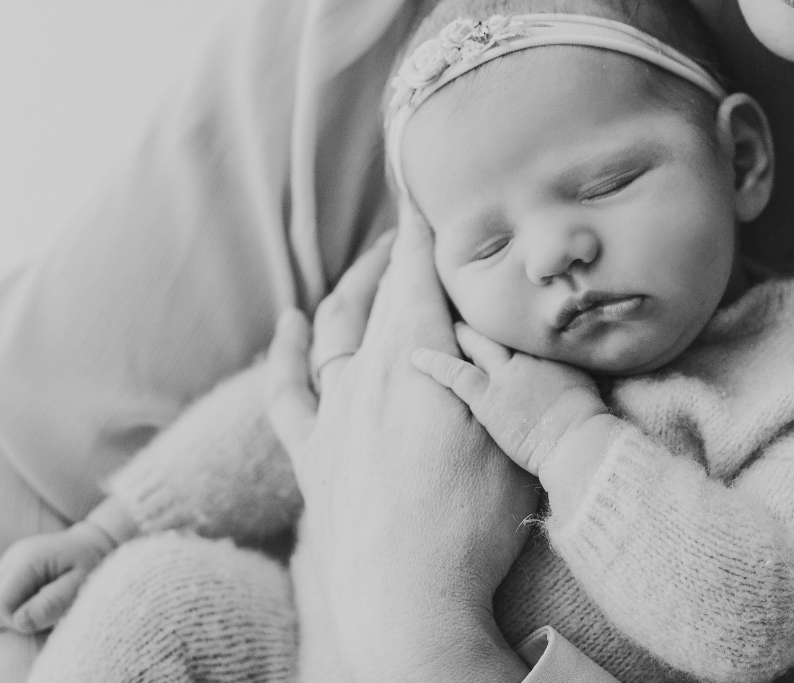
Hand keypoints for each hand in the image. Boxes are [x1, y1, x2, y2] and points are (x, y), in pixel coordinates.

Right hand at [0, 521, 117, 632]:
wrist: (95, 543)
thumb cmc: (92, 566)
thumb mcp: (80, 586)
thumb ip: (52, 604)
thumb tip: (19, 621)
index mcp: (28, 560)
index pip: (0, 605)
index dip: (18, 620)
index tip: (44, 616)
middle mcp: (13, 556)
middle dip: (13, 615)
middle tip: (44, 611)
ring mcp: (9, 557)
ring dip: (9, 608)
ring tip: (38, 603)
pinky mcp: (10, 562)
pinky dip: (8, 600)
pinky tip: (31, 597)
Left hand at [267, 208, 536, 682]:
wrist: (407, 602)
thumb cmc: (472, 521)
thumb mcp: (508, 426)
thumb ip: (495, 361)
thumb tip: (493, 312)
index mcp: (412, 355)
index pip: (418, 270)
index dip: (426, 226)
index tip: (431, 190)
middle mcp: (364, 372)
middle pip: (380, 293)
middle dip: (399, 253)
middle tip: (418, 227)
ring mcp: (333, 414)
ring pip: (335, 329)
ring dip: (352, 288)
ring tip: (371, 263)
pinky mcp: (313, 456)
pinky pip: (287, 390)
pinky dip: (286, 350)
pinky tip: (292, 323)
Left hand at [412, 324, 608, 476]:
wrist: (578, 441)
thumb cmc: (588, 421)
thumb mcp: (585, 383)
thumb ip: (568, 368)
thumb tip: (562, 366)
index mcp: (551, 351)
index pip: (522, 330)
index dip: (510, 323)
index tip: (502, 316)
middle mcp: (526, 355)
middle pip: (499, 330)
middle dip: (485, 321)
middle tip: (472, 311)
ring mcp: (504, 374)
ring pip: (475, 344)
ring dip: (462, 334)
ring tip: (450, 325)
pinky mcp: (486, 398)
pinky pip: (454, 373)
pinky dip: (434, 363)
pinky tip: (416, 357)